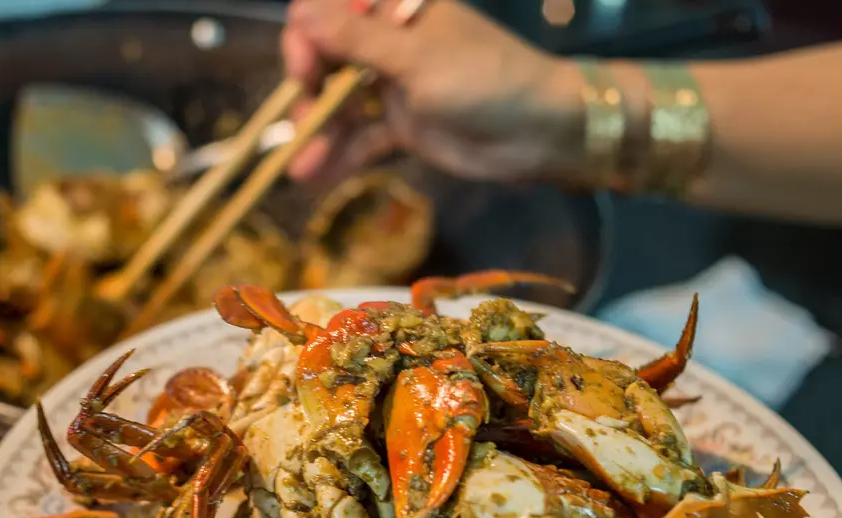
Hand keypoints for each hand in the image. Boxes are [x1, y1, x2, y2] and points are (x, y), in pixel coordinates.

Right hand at [280, 0, 583, 185]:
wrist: (542, 132)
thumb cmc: (485, 79)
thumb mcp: (416, 58)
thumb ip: (356, 40)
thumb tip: (300, 14)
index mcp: (396, 10)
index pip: (330, 11)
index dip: (306, 38)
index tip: (304, 70)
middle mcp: (389, 43)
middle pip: (327, 61)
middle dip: (308, 95)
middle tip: (302, 127)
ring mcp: (394, 86)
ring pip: (340, 105)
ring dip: (318, 135)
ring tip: (300, 167)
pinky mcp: (403, 127)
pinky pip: (360, 139)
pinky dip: (338, 157)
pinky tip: (314, 177)